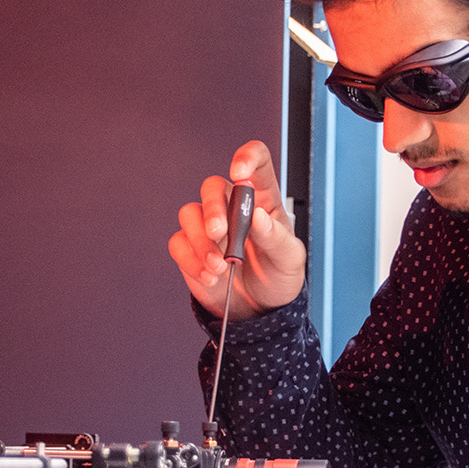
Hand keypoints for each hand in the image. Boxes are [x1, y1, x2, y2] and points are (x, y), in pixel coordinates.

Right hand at [168, 140, 307, 319]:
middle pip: (212, 186)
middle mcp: (232, 206)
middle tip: (219, 232)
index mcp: (262, 199)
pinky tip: (210, 276)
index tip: (239, 173)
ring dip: (201, 241)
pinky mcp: (190, 248)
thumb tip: (257, 216)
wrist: (259, 310)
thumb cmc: (278, 276)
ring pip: (189, 214)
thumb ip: (276, 237)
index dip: (246, 158)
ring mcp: (208, 226)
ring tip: (220, 268)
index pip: (256, 162)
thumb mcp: (290, 260)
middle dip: (212, 208)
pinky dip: (191, 260)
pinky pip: (178, 243)